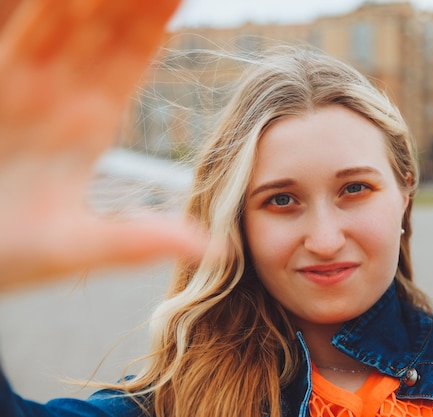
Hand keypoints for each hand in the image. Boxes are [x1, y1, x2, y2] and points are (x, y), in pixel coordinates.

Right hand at [0, 0, 205, 290]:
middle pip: (101, 23)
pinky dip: (36, 6)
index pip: (131, 56)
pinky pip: (18, 29)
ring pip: (60, 16)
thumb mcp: (76, 247)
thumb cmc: (5, 255)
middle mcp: (59, 95)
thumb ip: (139, 242)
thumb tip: (214, 250)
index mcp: (88, 123)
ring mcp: (19, 83)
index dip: (156, 18)